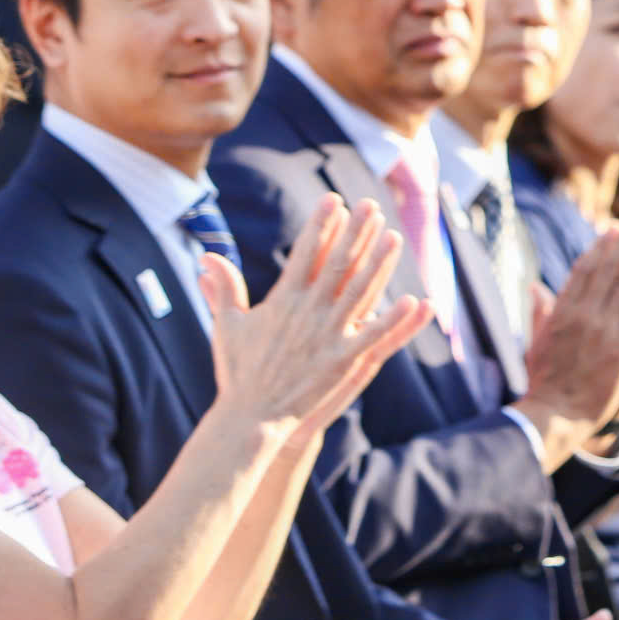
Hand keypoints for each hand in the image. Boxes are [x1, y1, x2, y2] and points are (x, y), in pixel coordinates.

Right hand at [204, 196, 427, 440]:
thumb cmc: (238, 373)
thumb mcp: (227, 326)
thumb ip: (224, 289)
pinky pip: (372, 335)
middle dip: (354, 232)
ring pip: (359, 291)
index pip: (305, 253)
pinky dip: (392, 319)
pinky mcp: (342, 360)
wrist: (249, 419)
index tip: (333, 200)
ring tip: (393, 235)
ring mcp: (327, 336)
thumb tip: (206, 259)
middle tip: (370, 204)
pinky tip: (412, 300)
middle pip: (337, 263)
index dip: (320, 225)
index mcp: (282, 301)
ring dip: (378, 263)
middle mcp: (307, 313)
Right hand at [518, 219, 618, 433]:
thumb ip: (541, 311)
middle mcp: (585, 314)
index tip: (612, 229)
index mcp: (562, 311)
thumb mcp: (536, 341)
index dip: (600, 247)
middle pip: (609, 270)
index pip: (584, 269)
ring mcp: (606, 329)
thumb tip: (534, 287)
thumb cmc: (544, 380)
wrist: (557, 413)